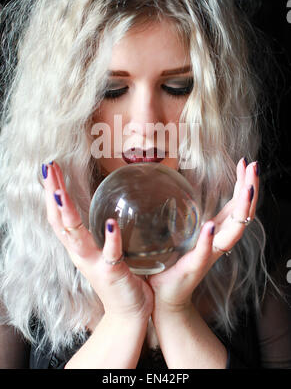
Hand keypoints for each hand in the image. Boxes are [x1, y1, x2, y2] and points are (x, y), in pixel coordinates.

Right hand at [42, 161, 152, 321]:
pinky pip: (111, 254)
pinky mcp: (112, 273)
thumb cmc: (118, 278)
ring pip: (76, 237)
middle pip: (60, 221)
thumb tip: (102, 209)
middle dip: (53, 193)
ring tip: (60, 192)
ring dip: (67, 213)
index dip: (52, 193)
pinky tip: (110, 223)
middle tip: (48, 167)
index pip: (59, 216)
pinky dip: (110, 239)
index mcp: (78, 247)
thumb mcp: (103, 251)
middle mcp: (80, 254)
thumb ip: (99, 233)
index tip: (49, 169)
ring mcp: (94, 264)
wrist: (128, 314)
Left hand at [148, 158, 258, 311]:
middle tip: (254, 166)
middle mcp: (218, 241)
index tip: (246, 162)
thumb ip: (183, 213)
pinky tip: (210, 226)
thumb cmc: (172, 262)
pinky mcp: (195, 266)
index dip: (244, 184)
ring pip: (233, 231)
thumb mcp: (182, 232)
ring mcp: (210, 254)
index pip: (236, 204)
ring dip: (242, 209)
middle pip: (243, 214)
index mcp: (216, 231)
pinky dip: (209, 239)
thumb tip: (176, 186)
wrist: (164, 295)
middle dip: (251, 189)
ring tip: (247, 190)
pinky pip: (206, 252)